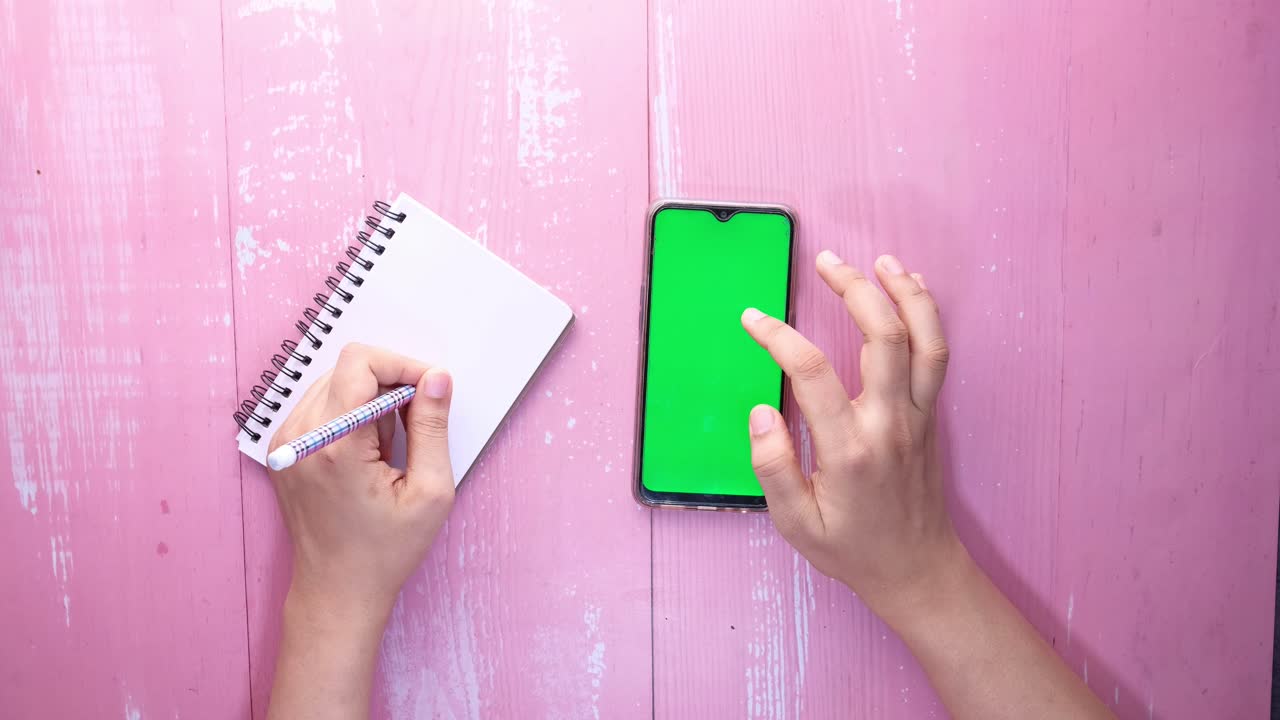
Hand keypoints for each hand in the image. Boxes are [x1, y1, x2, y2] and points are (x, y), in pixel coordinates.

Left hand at [268, 342, 454, 619]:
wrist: (336, 591)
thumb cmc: (386, 551)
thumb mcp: (430, 491)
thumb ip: (432, 426)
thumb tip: (436, 378)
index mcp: (335, 445)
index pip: (360, 362)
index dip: (402, 365)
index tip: (429, 390)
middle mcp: (299, 437)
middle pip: (347, 368)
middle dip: (389, 384)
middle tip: (413, 427)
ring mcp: (284, 442)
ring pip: (334, 383)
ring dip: (369, 400)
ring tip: (387, 448)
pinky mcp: (281, 449)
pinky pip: (321, 405)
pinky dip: (350, 414)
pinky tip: (366, 453)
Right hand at [741, 251, 963, 621]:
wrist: (916, 569)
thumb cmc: (852, 549)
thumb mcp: (796, 524)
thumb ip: (773, 467)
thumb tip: (761, 412)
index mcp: (850, 450)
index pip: (812, 374)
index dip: (779, 337)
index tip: (753, 318)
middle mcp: (890, 424)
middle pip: (882, 337)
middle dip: (854, 290)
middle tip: (825, 262)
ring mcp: (917, 416)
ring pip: (923, 338)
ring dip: (903, 292)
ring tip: (878, 261)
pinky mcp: (930, 415)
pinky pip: (935, 354)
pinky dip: (926, 314)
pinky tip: (908, 288)